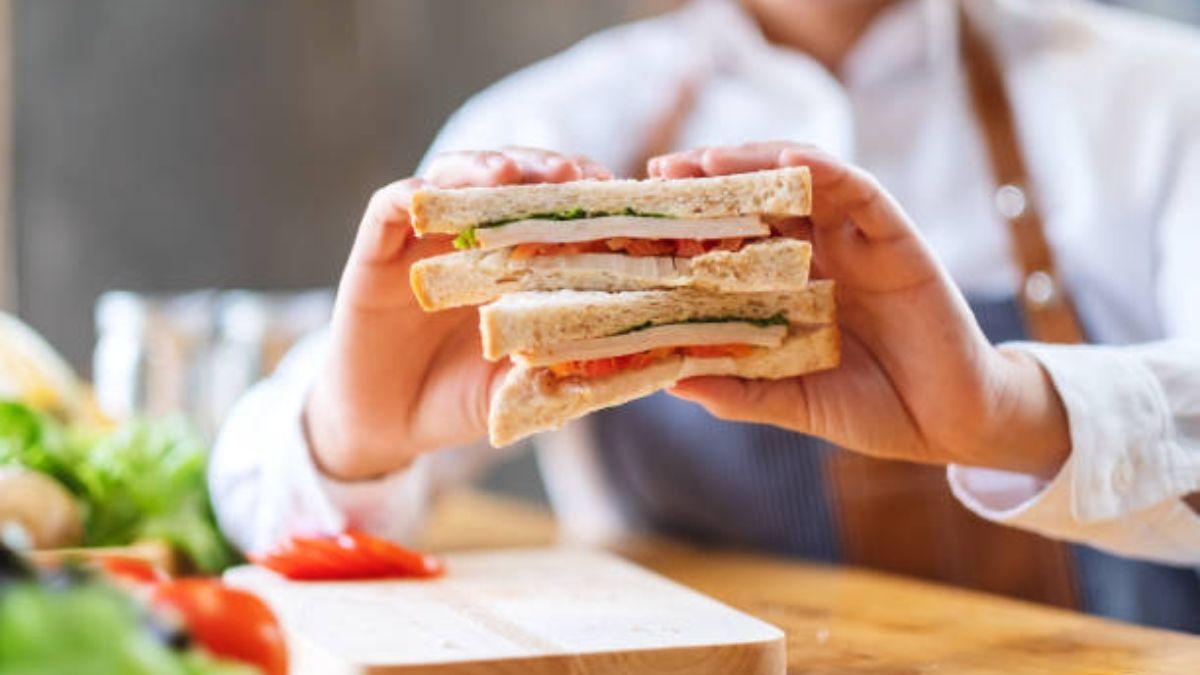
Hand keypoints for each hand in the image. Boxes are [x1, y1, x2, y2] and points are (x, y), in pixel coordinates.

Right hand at [306, 148, 611, 479]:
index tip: (618, 194)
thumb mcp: (521, 386)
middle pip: (511, 182)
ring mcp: (425, 237)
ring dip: (482, 168)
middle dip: (543, 170)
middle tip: (571, 174)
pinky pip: (390, 207)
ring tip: (508, 174)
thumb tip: (635, 360)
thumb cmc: (462, 400)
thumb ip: (562, 368)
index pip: (554, 211)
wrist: (388, 425)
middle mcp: (473, 237)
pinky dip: (409, 194)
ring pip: (454, 177)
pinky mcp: (376, 248)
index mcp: (517, 261)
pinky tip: (429, 195)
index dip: (584, 198)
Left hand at [660, 142, 1070, 477]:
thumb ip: (741, 391)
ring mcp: (857, 242)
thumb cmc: (874, 410)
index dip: (691, 222)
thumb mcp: (795, 401)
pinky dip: (827, 169)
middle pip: (759, 197)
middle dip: (712, 178)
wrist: (950, 425)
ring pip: (803, 180)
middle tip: (662, 171)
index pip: (733, 238)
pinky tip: (791, 159)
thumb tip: (672, 380)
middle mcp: (819, 254)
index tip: (643, 214)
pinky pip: (861, 191)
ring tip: (711, 158)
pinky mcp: (898, 238)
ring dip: (757, 161)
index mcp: (790, 287)